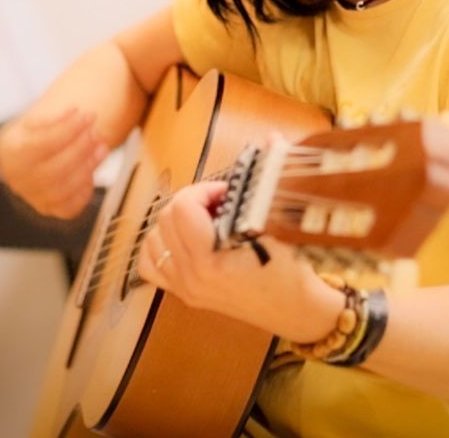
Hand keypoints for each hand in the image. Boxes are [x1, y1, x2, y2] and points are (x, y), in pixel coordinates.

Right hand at [0, 108, 108, 217]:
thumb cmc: (31, 137)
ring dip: (89, 166)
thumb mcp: (33, 121)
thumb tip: (74, 112)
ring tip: (102, 146)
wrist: (18, 161)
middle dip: (82, 148)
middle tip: (96, 131)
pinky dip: (85, 190)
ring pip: (65, 188)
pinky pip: (71, 207)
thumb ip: (53, 117)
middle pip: (57, 168)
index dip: (70, 129)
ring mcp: (34, 198)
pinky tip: (92, 171)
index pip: (44, 143)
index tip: (88, 115)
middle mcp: (20, 180)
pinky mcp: (49, 209)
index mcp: (13, 154)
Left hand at [137, 181, 343, 341]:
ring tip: (207, 219)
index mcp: (210, 262)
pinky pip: (150, 263)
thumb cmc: (292, 273)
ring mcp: (183, 288)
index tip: (228, 193)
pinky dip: (162, 244)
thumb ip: (268, 180)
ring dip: (175, 220)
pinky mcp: (184, 293)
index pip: (182, 208)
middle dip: (192, 200)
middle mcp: (190, 277)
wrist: (297, 312)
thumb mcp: (280, 225)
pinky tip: (187, 238)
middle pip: (165, 218)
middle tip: (222, 202)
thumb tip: (271, 137)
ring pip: (153, 237)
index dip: (205, 190)